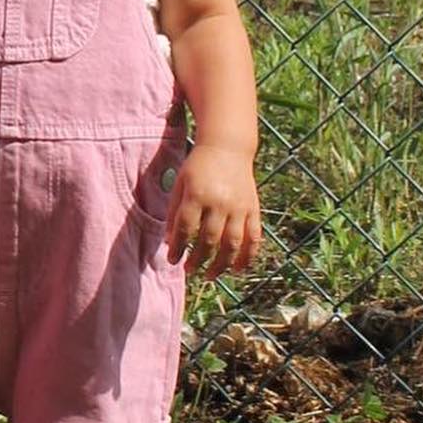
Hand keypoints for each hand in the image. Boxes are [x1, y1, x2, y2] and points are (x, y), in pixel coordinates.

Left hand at [165, 143, 261, 277]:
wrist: (227, 147)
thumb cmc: (197, 166)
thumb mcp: (179, 183)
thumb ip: (174, 212)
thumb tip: (169, 241)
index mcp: (197, 195)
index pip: (185, 229)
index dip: (178, 247)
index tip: (172, 260)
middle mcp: (220, 203)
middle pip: (209, 240)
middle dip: (198, 259)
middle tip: (189, 270)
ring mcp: (239, 207)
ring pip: (232, 244)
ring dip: (221, 264)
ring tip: (210, 275)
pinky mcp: (253, 209)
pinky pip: (253, 237)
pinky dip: (248, 256)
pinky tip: (238, 269)